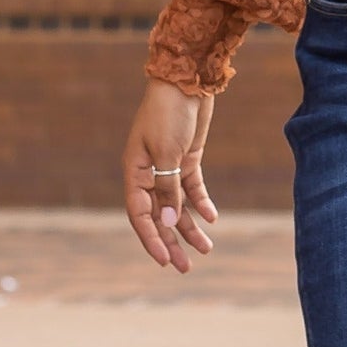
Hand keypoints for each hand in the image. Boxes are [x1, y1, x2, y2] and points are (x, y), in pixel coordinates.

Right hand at [122, 77, 217, 272]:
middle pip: (159, 216)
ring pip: (177, 205)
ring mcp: (168, 166)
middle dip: (172, 241)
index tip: (164, 261)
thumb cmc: (170, 113)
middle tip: (186, 267)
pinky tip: (212, 218)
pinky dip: (201, 203)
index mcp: (135, 172)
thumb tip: (167, 223)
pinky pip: (192, 188)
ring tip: (206, 249)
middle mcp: (149, 173)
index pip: (139, 215)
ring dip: (189, 227)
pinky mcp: (186, 158)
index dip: (151, 239)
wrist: (188, 79)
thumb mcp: (168, 153)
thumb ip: (167, 188)